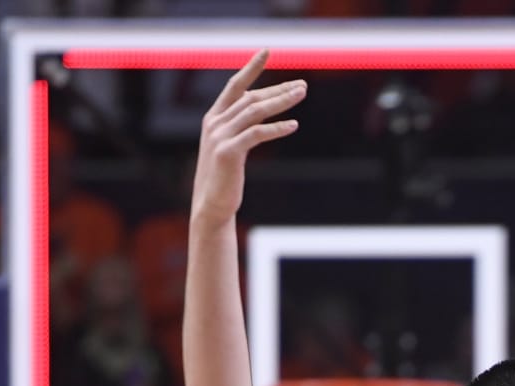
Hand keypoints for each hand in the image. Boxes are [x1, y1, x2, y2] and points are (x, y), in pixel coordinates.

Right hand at [192, 51, 307, 227]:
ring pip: (255, 111)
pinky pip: (257, 134)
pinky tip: (293, 125)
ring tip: (302, 95)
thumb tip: (261, 106)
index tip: (267, 51)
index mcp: (214, 118)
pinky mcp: (228, 152)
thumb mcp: (232, 145)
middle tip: (303, 85)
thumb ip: (243, 124)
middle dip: (278, 89)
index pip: (235, 86)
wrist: (211, 205)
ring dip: (281, 102)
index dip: (251, 68)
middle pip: (251, 97)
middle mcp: (215, 123)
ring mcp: (220, 136)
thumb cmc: (225, 177)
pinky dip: (276, 128)